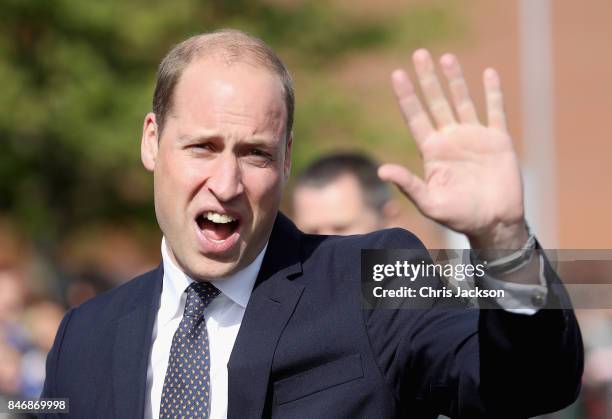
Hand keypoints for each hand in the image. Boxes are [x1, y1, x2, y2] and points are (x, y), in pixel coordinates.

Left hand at [378, 49, 527, 250]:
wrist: (493, 222)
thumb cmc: (459, 216)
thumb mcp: (429, 202)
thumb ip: (408, 184)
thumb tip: (381, 170)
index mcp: (432, 151)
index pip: (415, 117)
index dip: (406, 96)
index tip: (397, 74)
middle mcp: (450, 139)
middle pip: (436, 102)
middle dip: (427, 79)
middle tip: (419, 54)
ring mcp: (474, 137)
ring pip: (462, 101)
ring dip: (455, 79)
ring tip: (446, 57)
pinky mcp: (497, 140)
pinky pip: (495, 110)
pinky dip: (493, 93)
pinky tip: (488, 73)